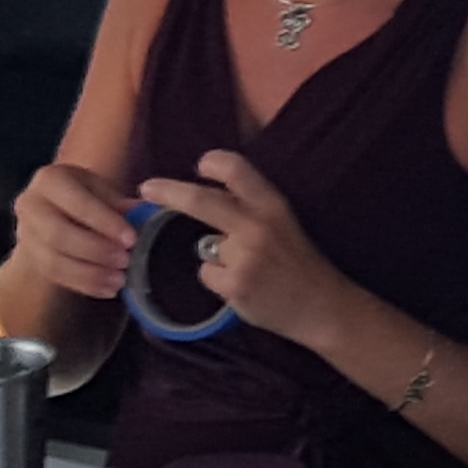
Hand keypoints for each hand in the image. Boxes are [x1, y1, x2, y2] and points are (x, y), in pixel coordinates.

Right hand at [3, 160, 147, 301]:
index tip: (131, 239)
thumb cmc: (84, 196)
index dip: (104, 222)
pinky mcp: (29, 259)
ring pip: (54, 261)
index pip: (77, 202)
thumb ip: (119, 203)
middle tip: (125, 261)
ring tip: (119, 279)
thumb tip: (143, 213)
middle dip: (95, 250)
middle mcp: (30, 205)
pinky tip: (107, 289)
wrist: (50, 211)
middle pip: (59, 234)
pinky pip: (55, 277)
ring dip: (90, 273)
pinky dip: (84, 285)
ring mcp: (24, 235)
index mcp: (50, 179)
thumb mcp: (100, 190)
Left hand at [142, 149, 360, 344]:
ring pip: (204, 248)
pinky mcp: (235, 285)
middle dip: (169, 192)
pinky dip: (219, 281)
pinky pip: (207, 275)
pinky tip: (243, 288)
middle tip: (146, 188)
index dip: (215, 162)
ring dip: (216, 259)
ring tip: (247, 270)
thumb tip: (205, 196)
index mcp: (272, 204)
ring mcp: (245, 256)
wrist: (320, 305)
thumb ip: (249, 208)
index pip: (238, 170)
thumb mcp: (282, 222)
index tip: (200, 164)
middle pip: (201, 201)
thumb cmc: (298, 262)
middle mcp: (258, 225)